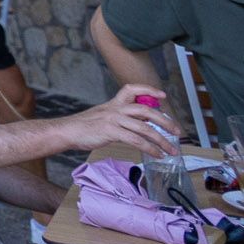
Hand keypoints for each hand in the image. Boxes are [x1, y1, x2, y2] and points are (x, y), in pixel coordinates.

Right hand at [62, 84, 180, 154]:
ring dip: (161, 140)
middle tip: (177, 131)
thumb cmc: (83, 127)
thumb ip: (118, 118)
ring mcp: (113, 119)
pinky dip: (150, 148)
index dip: (148, 90)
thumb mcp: (102, 116)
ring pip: (144, 127)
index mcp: (113, 103)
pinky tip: (157, 154)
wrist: (66, 131)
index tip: (162, 96)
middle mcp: (115, 109)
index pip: (132, 89)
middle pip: (146, 110)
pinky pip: (136, 140)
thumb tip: (136, 125)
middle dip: (165, 121)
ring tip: (171, 149)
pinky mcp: (110, 131)